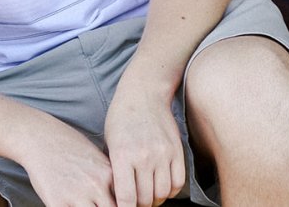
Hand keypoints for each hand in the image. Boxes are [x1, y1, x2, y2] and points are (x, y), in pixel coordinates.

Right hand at [20, 120, 115, 206]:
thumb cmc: (68, 145)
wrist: (39, 138)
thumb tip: (117, 196)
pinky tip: (70, 206)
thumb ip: (108, 178)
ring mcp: (77, 195)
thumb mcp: (97, 158)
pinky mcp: (57, 203)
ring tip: (84, 205)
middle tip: (97, 206)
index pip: (125, 201)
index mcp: (109, 174)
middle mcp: (97, 185)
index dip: (123, 206)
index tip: (114, 205)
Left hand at [103, 88, 183, 206]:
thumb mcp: (110, 143)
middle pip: (145, 199)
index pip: (126, 198)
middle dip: (139, 206)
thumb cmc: (121, 118)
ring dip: (155, 200)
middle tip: (135, 203)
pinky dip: (170, 191)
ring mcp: (162, 154)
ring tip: (148, 197)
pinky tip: (161, 187)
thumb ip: (115, 170)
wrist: (144, 93)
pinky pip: (177, 182)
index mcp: (122, 155)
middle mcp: (144, 156)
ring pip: (163, 193)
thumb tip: (119, 197)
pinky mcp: (177, 151)